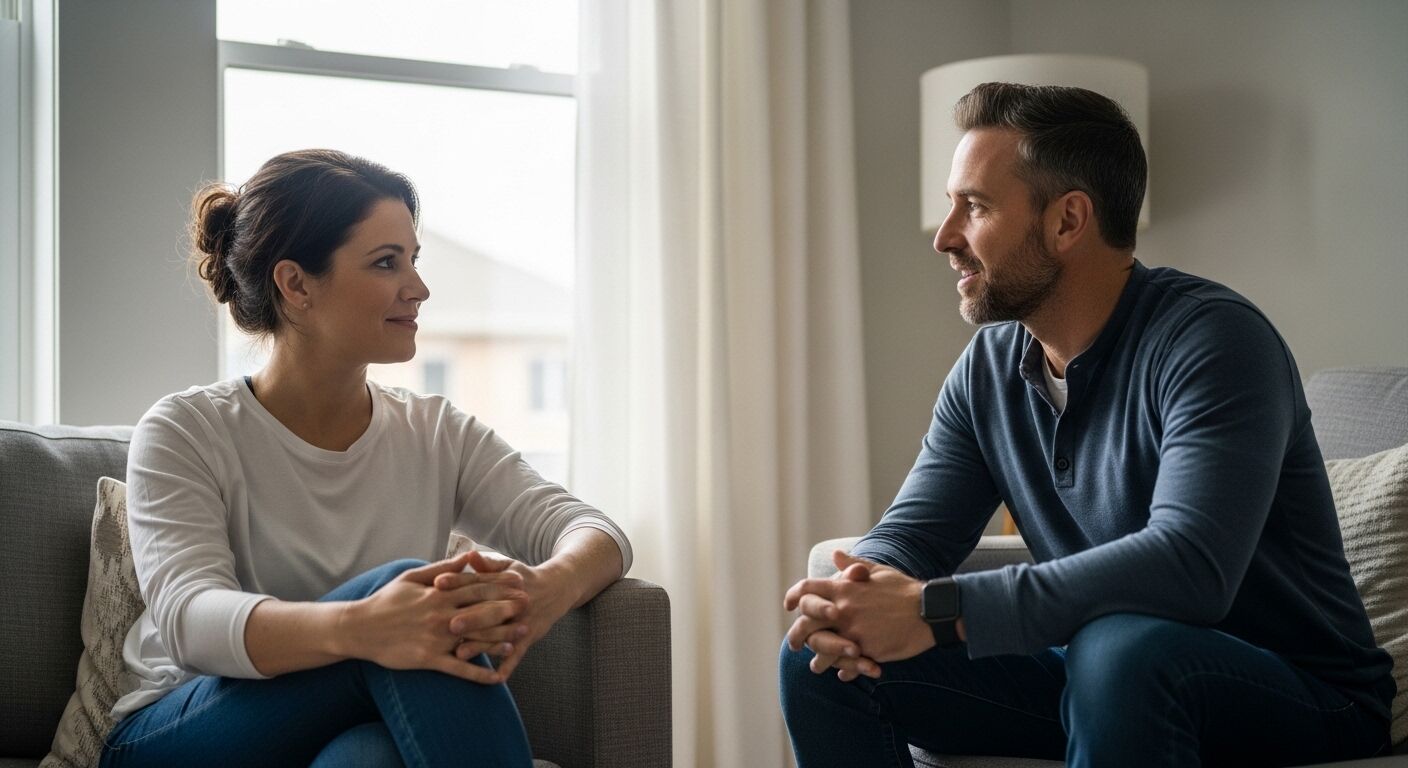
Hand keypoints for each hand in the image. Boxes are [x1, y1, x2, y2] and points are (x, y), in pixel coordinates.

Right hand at [341, 554, 526, 683]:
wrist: (359, 628)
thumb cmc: (386, 600)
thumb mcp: (413, 577)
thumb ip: (443, 567)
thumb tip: (468, 556)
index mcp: (438, 593)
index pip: (476, 586)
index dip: (500, 583)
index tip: (520, 581)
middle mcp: (441, 614)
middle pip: (481, 609)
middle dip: (507, 607)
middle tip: (530, 605)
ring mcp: (436, 638)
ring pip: (475, 639)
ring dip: (499, 639)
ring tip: (520, 638)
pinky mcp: (429, 659)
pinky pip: (459, 669)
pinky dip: (478, 674)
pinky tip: (497, 678)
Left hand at [441, 550, 575, 681]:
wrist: (556, 589)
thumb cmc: (524, 577)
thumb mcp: (508, 566)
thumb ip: (486, 564)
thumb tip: (468, 555)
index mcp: (506, 581)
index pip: (478, 580)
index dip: (458, 581)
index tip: (438, 583)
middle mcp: (515, 602)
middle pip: (489, 609)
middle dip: (470, 618)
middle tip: (448, 625)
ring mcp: (522, 622)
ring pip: (500, 635)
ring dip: (481, 646)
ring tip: (460, 654)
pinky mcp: (529, 637)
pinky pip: (517, 655)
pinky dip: (507, 666)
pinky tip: (493, 678)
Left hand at [784, 550, 934, 671]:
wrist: (929, 611)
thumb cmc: (904, 589)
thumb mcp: (877, 571)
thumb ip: (853, 565)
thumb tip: (836, 555)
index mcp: (844, 589)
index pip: (807, 589)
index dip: (794, 595)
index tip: (788, 604)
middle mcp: (843, 611)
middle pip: (806, 624)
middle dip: (796, 635)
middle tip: (794, 643)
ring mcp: (854, 632)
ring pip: (823, 650)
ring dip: (818, 660)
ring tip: (817, 666)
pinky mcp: (868, 651)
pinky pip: (848, 665)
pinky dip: (845, 671)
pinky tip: (844, 674)